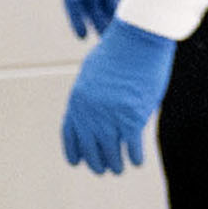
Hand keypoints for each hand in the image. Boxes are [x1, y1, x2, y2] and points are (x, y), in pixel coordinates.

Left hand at [61, 19, 176, 174]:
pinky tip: (137, 162)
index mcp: (77, 100)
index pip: (70, 134)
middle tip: (103, 169)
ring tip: (119, 169)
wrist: (137, 39)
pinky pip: (132, 147)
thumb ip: (89, 95)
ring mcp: (111, 117)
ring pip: (111, 153)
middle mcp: (90, 113)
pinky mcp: (133, 119)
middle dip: (96, 162)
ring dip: (116, 164)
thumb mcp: (92, 73)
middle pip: (90, 148)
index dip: (73, 151)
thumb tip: (91, 111)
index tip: (77, 162)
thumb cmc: (117, 50)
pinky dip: (135, 158)